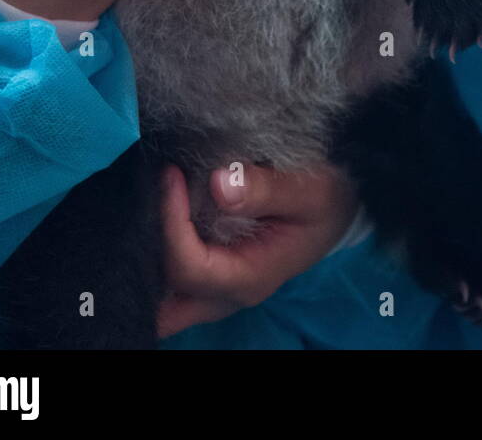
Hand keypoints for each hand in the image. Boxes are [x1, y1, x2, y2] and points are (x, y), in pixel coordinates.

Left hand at [156, 162, 361, 338]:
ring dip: (146, 260)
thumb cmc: (327, 200)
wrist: (339, 209)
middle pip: (162, 307)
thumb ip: (266, 189)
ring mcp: (217, 289)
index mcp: (250, 277)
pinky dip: (155, 255)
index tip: (171, 174)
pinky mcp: (212, 276)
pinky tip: (157, 217)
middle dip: (142, 266)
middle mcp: (227, 293)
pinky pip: (169, 282)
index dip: (170, 221)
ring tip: (149, 207)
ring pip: (161, 299)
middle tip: (143, 209)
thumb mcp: (310, 190)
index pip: (187, 266)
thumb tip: (219, 184)